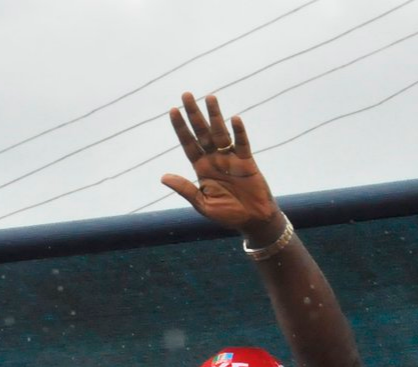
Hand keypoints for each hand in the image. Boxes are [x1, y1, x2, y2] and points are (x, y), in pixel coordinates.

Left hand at [162, 93, 281, 243]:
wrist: (253, 221)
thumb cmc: (228, 215)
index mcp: (201, 168)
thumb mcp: (203, 204)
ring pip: (220, 133)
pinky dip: (239, 132)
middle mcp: (214, 159)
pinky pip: (242, 144)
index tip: (173, 110)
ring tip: (210, 97)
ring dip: (215, 115)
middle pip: (202, 132)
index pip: (188, 144)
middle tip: (186, 94)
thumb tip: (163, 177)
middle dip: (194, 114)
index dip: (181, 127)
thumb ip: (185, 189)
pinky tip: (234, 119)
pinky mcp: (247, 161)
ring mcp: (231, 158)